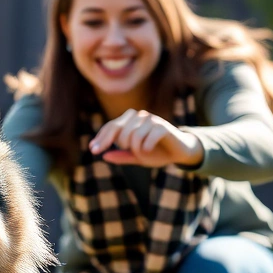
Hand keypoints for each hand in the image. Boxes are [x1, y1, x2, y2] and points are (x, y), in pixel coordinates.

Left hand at [89, 109, 203, 168]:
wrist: (179, 152)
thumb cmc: (156, 152)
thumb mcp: (136, 157)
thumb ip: (122, 156)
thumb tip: (105, 156)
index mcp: (131, 120)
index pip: (111, 126)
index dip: (101, 138)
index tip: (93, 150)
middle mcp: (140, 116)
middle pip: (119, 128)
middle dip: (116, 143)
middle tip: (126, 150)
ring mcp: (151, 120)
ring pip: (133, 134)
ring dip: (135, 148)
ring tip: (142, 151)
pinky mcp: (163, 126)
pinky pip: (148, 137)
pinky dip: (146, 146)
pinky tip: (149, 149)